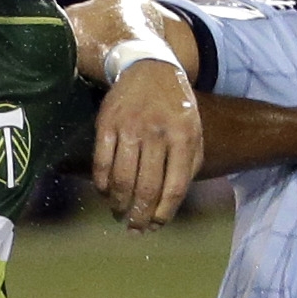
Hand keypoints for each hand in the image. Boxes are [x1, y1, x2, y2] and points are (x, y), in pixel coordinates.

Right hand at [92, 56, 202, 228]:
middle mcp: (157, 133)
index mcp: (183, 137)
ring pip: (122, 179)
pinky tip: (105, 193)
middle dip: (139, 215)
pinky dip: (102, 183)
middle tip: (134, 230)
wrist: (148, 67)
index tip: (156, 225)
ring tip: (119, 214)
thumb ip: (190, 163)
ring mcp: (130, 128)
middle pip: (147, 188)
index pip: (174, 187)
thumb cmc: (175, 106)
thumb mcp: (194, 130)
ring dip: (119, 204)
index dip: (164, 213)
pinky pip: (102, 162)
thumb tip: (172, 202)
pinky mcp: (107, 123)